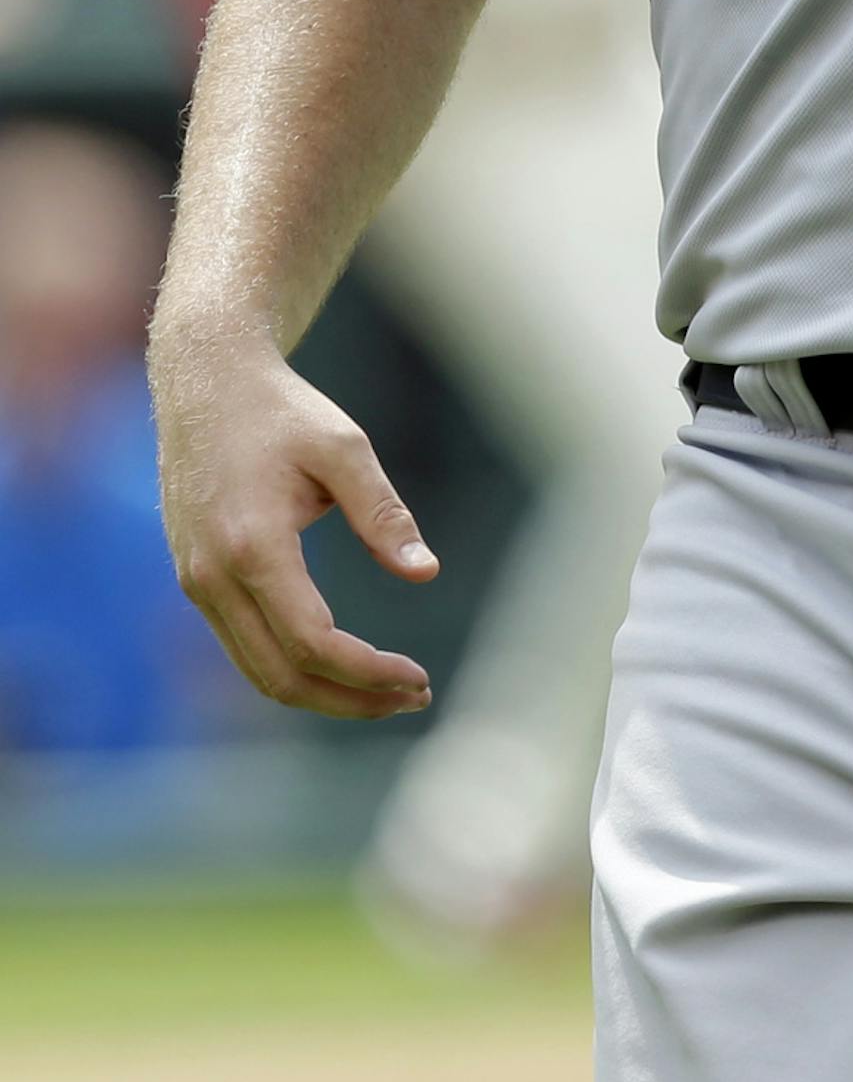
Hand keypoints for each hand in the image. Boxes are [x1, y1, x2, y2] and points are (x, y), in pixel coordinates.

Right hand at [151, 329, 437, 720]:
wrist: (205, 382)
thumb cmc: (281, 411)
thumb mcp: (344, 448)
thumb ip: (383, 515)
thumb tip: (426, 573)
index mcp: (251, 546)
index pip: (312, 643)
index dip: (368, 673)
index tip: (419, 679)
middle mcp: (212, 577)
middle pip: (280, 676)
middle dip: (351, 699)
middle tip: (414, 697)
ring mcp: (196, 583)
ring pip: (256, 671)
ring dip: (322, 692)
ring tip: (386, 689)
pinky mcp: (195, 579)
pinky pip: (243, 647)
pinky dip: (291, 667)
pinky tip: (340, 660)